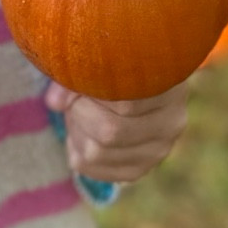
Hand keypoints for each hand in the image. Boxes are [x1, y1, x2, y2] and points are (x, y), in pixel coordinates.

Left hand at [46, 78, 189, 184]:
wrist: (134, 83)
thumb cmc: (115, 64)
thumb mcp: (101, 58)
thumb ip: (76, 73)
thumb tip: (55, 102)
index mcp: (169, 84)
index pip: (124, 100)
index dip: (91, 90)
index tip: (81, 77)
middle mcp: (172, 122)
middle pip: (110, 131)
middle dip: (80, 113)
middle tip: (77, 98)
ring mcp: (159, 150)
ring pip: (97, 152)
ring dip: (76, 131)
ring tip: (80, 112)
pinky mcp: (140, 169)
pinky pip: (92, 169)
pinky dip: (77, 149)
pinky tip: (82, 131)